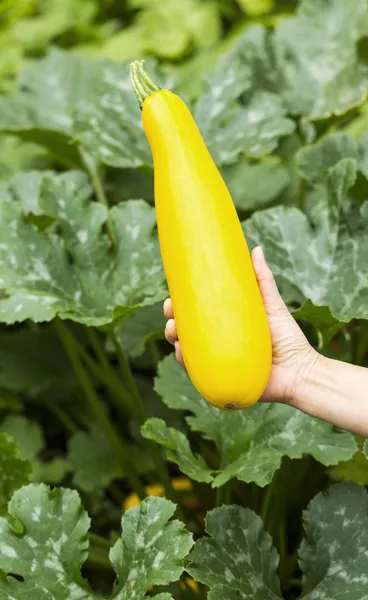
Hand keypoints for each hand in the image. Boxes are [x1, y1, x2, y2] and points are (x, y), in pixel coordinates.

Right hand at [163, 246, 318, 404]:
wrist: (300, 371)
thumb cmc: (288, 339)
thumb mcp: (272, 304)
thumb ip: (263, 279)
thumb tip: (255, 249)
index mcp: (227, 326)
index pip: (198, 314)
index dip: (181, 304)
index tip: (173, 294)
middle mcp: (219, 343)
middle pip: (187, 331)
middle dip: (172, 320)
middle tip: (170, 311)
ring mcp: (217, 361)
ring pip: (186, 351)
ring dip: (173, 339)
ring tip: (173, 330)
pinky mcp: (220, 379)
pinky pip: (196, 372)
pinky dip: (184, 361)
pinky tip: (180, 351)